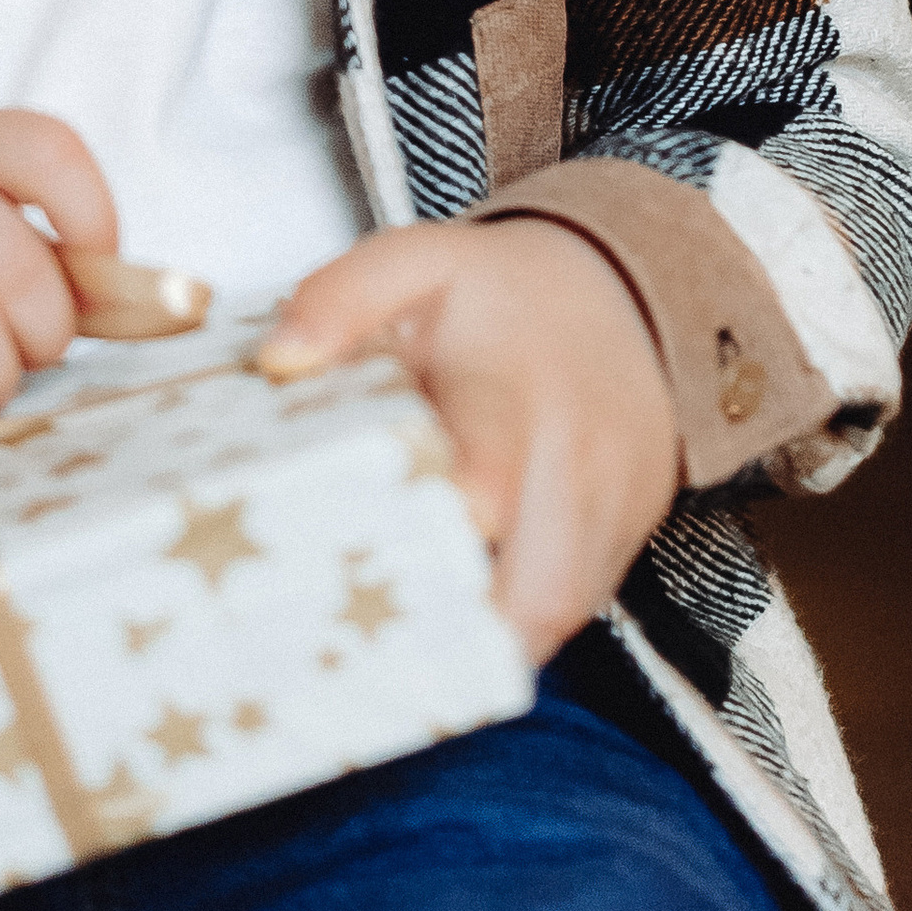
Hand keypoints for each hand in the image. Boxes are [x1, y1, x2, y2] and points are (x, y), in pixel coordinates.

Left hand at [257, 220, 680, 660]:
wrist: (620, 289)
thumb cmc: (499, 290)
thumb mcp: (415, 260)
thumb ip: (342, 297)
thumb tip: (279, 359)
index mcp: (515, 390)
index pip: (487, 488)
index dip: (430, 542)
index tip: (364, 570)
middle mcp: (580, 458)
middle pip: (537, 591)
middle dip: (462, 636)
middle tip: (380, 647)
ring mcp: (616, 503)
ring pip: (558, 615)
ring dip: (488, 642)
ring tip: (409, 650)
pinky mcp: (632, 532)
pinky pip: (581, 604)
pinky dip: (522, 624)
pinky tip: (462, 621)